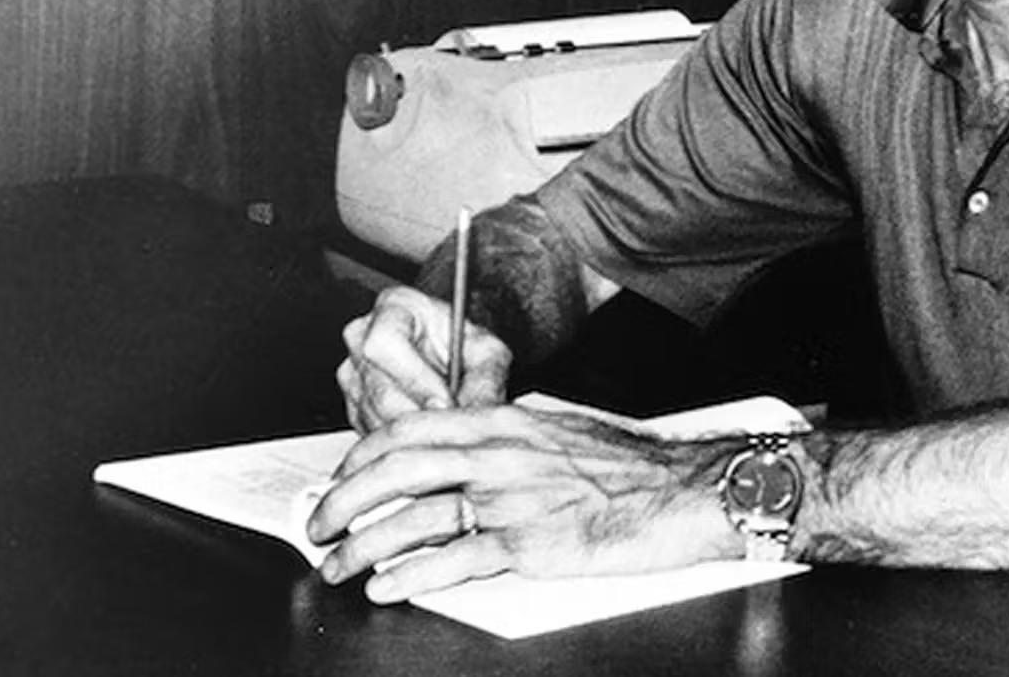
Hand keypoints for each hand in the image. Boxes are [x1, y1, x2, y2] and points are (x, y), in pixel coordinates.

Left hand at [306, 404, 738, 602]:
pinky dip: (410, 577)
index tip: (342, 477)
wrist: (689, 490)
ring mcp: (513, 501)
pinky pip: (454, 562)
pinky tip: (388, 587)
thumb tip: (471, 455)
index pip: (410, 429)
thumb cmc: (636, 466)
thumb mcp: (563, 431)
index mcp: (506, 422)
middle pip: (394, 471)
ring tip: (339, 566)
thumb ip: (511, 441)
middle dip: (342, 500)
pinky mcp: (531, 546)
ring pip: (412, 520)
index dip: (361, 455)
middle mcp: (500, 456)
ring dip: (362, 546)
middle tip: (320, 525)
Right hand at [336, 285, 511, 432]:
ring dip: (413, 434)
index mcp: (394, 307)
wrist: (454, 356)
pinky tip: (429, 437)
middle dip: (419, 416)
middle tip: (452, 430)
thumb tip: (478, 412)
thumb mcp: (489, 353)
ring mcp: (352, 373)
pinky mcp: (352, 405)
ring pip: (374, 417)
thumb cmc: (467, 344)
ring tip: (446, 434)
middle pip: (378, 390)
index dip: (415, 380)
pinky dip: (403, 442)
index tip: (446, 403)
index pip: (384, 344)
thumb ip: (486, 380)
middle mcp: (362, 336)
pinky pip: (372, 433)